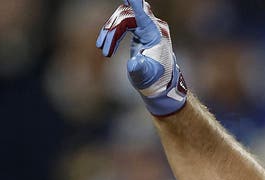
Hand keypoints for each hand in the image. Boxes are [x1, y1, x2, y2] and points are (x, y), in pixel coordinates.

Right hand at [96, 0, 187, 116]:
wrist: (161, 86)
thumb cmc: (155, 81)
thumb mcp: (145, 77)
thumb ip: (139, 69)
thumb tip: (134, 63)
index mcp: (155, 33)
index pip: (142, 11)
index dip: (134, 1)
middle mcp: (154, 26)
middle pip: (126, 16)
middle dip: (111, 31)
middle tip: (102, 49)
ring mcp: (148, 27)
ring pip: (123, 18)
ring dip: (110, 33)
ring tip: (104, 51)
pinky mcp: (143, 30)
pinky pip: (124, 22)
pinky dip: (114, 33)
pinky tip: (106, 45)